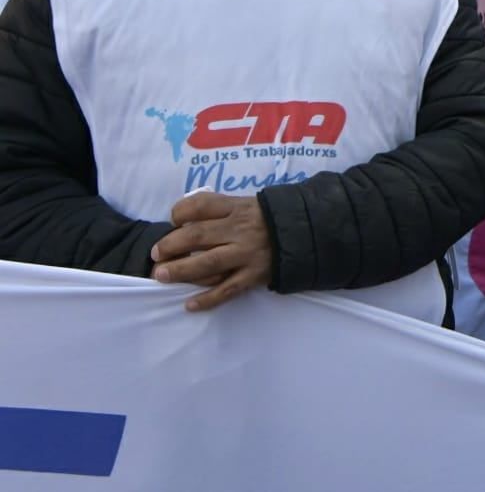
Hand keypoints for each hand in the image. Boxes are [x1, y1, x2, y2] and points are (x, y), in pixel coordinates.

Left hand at [150, 193, 272, 311]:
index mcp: (237, 208)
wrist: (304, 233)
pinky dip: (207, 299)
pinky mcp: (254, 275)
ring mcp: (247, 254)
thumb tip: (181, 222)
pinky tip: (189, 305)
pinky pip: (227, 289)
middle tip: (156, 255)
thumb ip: (216, 209)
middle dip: (170, 246)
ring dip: (181, 271)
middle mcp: (240, 230)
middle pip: (197, 236)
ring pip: (208, 264)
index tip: (172, 222)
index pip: (201, 205)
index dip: (179, 213)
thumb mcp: (244, 203)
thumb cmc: (264, 219)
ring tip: (161, 276)